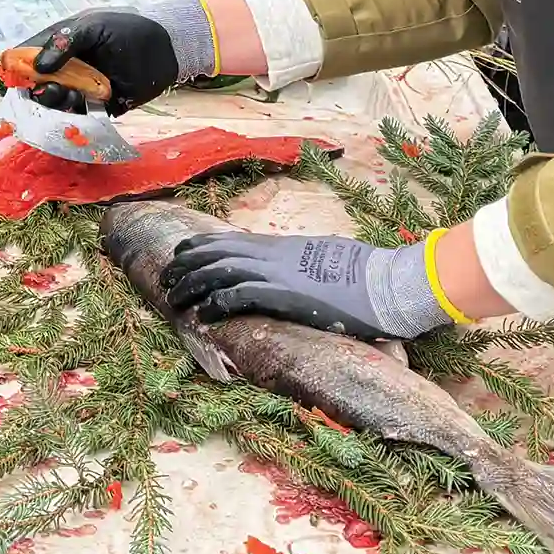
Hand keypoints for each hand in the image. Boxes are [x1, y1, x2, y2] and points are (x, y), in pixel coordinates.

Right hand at [28, 9, 183, 113]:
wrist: (165, 47)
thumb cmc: (126, 29)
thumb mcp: (91, 27)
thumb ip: (64, 42)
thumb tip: (38, 67)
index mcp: (57, 46)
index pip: (24, 58)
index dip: (14, 68)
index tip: (12, 76)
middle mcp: (64, 70)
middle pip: (35, 86)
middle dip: (34, 90)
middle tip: (45, 89)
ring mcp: (79, 90)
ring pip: (54, 104)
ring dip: (54, 102)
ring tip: (66, 94)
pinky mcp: (96, 107)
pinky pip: (77, 117)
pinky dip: (72, 116)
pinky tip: (78, 106)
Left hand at [162, 230, 450, 339]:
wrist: (389, 282)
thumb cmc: (368, 275)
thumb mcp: (330, 260)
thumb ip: (307, 264)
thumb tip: (300, 271)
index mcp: (285, 246)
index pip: (232, 238)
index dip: (201, 244)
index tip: (180, 251)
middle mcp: (277, 254)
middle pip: (219, 251)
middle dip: (186, 263)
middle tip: (165, 277)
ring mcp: (280, 272)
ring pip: (221, 270)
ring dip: (192, 283)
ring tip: (173, 297)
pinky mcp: (286, 295)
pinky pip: (241, 294)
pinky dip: (217, 303)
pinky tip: (202, 315)